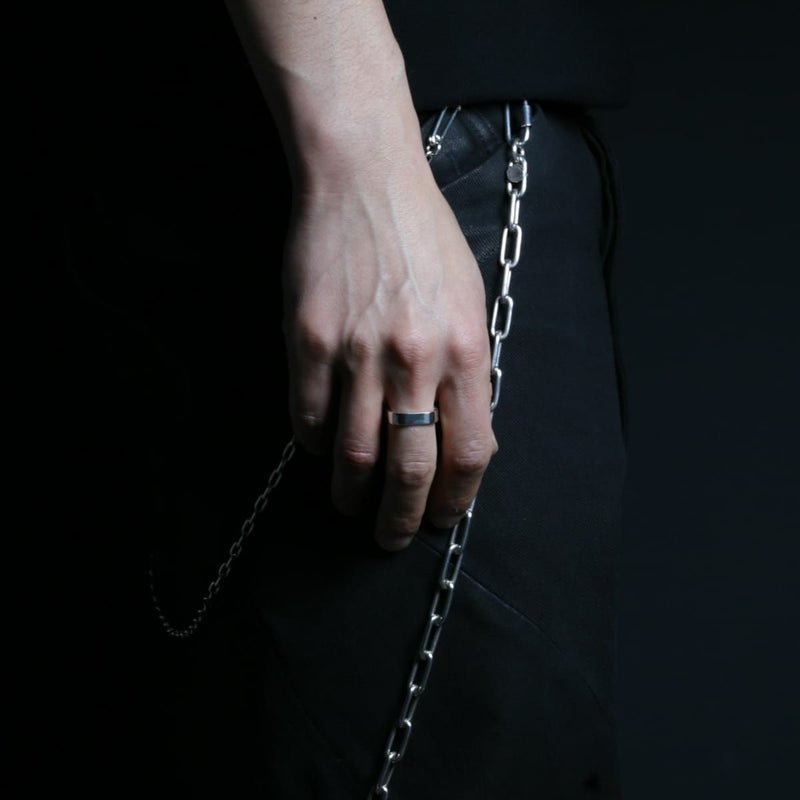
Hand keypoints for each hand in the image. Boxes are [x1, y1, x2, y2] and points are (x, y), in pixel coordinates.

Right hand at [223, 0, 497, 548]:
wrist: (364, 179)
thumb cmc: (422, 237)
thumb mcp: (470, 300)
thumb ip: (469, 370)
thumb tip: (460, 433)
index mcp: (466, 349)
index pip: (470, 452)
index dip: (455, 497)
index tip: (442, 515)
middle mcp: (414, 358)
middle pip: (410, 469)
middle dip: (401, 519)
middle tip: (392, 537)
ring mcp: (357, 352)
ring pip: (354, 455)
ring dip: (352, 495)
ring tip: (351, 507)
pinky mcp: (308, 340)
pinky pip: (307, 417)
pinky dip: (313, 445)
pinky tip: (319, 449)